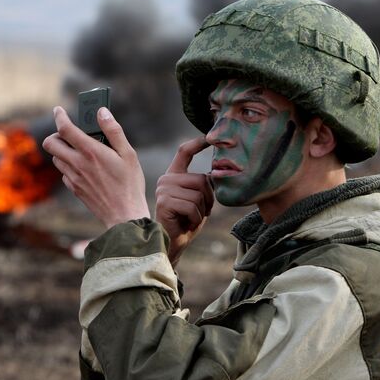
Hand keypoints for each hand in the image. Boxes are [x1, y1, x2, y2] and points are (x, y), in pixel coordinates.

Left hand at [42, 106, 149, 228]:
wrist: (124, 215)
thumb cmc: (130, 184)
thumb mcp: (128, 154)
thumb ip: (114, 131)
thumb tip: (102, 112)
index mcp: (91, 152)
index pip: (65, 128)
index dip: (59, 116)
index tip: (59, 110)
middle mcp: (77, 164)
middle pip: (50, 143)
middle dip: (56, 134)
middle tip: (69, 134)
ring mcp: (74, 178)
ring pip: (56, 158)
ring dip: (63, 150)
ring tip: (80, 151)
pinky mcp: (74, 189)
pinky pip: (64, 173)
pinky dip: (69, 166)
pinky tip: (85, 168)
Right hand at [155, 137, 212, 265]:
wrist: (172, 242)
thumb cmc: (187, 221)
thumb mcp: (199, 199)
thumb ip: (203, 184)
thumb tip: (215, 172)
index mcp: (174, 175)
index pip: (184, 152)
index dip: (197, 143)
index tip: (208, 136)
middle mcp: (166, 178)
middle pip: (201, 179)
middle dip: (208, 199)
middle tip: (199, 212)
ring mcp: (163, 189)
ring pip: (198, 194)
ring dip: (202, 211)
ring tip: (191, 218)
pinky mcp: (164, 202)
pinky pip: (192, 206)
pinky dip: (196, 219)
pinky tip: (186, 223)